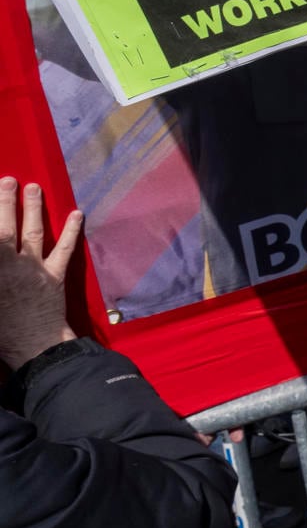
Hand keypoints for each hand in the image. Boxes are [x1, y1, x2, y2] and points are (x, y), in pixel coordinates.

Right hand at [0, 179, 81, 370]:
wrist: (31, 347)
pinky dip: (71, 231)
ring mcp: (34, 269)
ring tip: (34, 187)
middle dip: (5, 203)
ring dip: (34, 209)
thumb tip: (1, 253)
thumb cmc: (1, 329)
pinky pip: (64, 249)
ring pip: (33, 232)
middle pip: (5, 228)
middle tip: (8, 180)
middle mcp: (9, 265)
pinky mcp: (55, 276)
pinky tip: (78, 214)